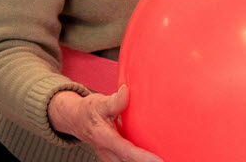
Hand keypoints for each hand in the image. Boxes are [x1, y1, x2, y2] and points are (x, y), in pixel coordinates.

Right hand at [47, 85, 162, 161]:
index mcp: (104, 138)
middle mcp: (108, 152)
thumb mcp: (99, 102)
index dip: (142, 157)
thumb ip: (114, 100)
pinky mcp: (116, 156)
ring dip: (144, 161)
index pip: (126, 151)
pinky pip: (130, 160)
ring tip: (166, 159)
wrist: (76, 120)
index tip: (158, 161)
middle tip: (168, 160)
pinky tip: (156, 158)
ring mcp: (111, 156)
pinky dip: (141, 159)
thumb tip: (126, 91)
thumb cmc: (89, 111)